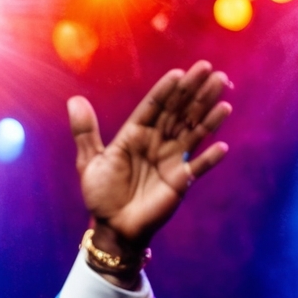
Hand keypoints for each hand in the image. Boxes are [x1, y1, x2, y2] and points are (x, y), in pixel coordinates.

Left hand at [69, 61, 231, 258]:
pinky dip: (210, 158)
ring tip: (223, 92)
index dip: (167, 90)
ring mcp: (171, 160)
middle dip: (195, 91)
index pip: (155, 106)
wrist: (112, 227)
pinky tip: (221, 146)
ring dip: (209, 114)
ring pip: (194, 131)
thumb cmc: (102, 194)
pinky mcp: (181, 181)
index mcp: (136, 134)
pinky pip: (198, 167)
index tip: (180, 73)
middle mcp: (157, 142)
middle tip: (210, 70)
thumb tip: (74, 100)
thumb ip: (85, 132)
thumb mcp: (90, 161)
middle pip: (179, 112)